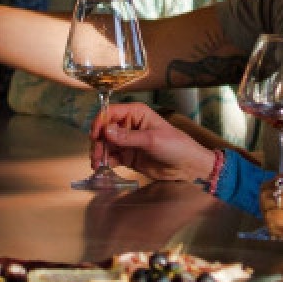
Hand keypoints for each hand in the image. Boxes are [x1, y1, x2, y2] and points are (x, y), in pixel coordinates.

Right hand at [90, 103, 217, 182]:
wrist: (187, 166)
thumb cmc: (175, 145)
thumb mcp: (152, 140)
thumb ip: (128, 137)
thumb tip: (107, 131)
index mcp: (136, 113)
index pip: (111, 112)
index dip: (100, 122)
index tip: (95, 136)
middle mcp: (129, 125)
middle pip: (105, 130)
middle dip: (98, 142)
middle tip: (96, 156)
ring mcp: (127, 142)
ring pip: (106, 145)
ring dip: (99, 154)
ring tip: (97, 165)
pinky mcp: (128, 156)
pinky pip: (111, 157)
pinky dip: (105, 162)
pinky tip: (103, 169)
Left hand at [262, 174, 282, 262]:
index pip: (281, 179)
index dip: (271, 192)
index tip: (270, 204)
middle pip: (271, 189)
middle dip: (267, 205)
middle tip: (272, 219)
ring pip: (268, 204)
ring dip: (269, 217)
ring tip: (280, 229)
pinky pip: (272, 219)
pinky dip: (272, 228)